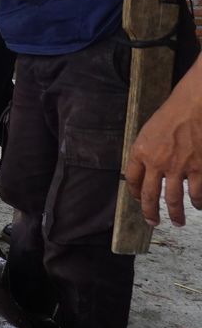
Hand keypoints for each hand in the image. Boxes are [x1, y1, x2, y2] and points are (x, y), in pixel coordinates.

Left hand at [126, 74, 201, 226]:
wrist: (194, 105)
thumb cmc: (172, 114)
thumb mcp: (149, 131)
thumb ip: (147, 151)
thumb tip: (150, 170)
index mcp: (141, 151)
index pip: (132, 179)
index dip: (134, 192)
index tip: (137, 200)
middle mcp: (157, 163)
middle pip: (150, 195)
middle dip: (151, 212)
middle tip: (153, 222)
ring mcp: (179, 167)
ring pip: (175, 199)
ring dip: (176, 213)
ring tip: (178, 221)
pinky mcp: (199, 168)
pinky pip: (197, 192)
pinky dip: (199, 201)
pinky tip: (199, 205)